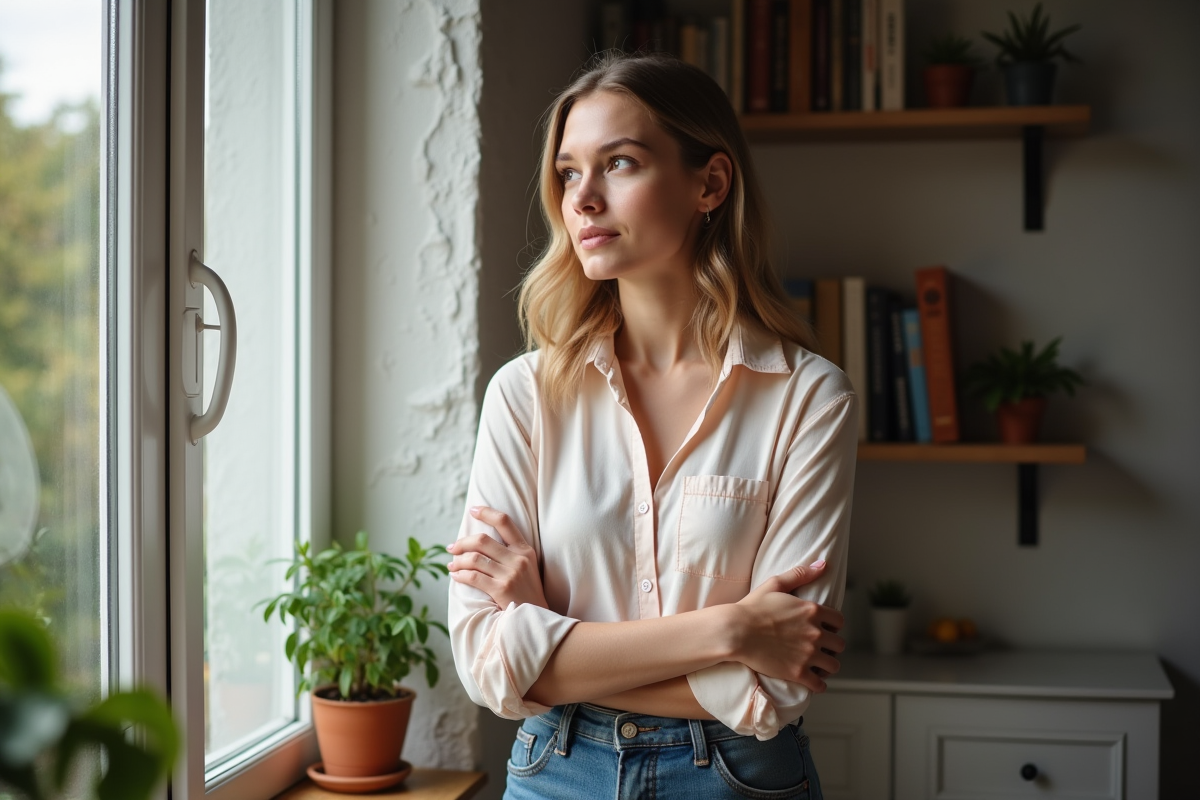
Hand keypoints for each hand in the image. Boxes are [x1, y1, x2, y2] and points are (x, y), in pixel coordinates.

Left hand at [448, 506, 548, 609]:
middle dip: (462, 543)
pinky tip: (456, 576)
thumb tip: (480, 541)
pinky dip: (460, 575)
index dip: (486, 512)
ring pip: (474, 559)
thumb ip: (511, 552)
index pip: (505, 522)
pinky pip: (473, 577)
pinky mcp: (501, 589)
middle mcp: (518, 559)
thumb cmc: (527, 591)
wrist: (536, 616)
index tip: (473, 510)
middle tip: (451, 548)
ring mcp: (510, 574)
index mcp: (525, 550)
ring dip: (458, 561)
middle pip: (482, 540)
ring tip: (452, 565)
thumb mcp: (527, 566)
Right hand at [731, 561, 844, 692]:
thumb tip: (823, 563)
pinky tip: (813, 681)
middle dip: (831, 646)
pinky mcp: (798, 672)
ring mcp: (808, 654)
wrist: (734, 631)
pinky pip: (820, 684)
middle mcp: (815, 632)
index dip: (832, 626)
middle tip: (820, 648)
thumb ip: (800, 574)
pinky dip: (819, 684)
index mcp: (812, 610)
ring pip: (833, 665)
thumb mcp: (775, 584)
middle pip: (839, 644)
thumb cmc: (751, 607)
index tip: (824, 629)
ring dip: (827, 666)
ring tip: (818, 666)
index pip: (838, 621)